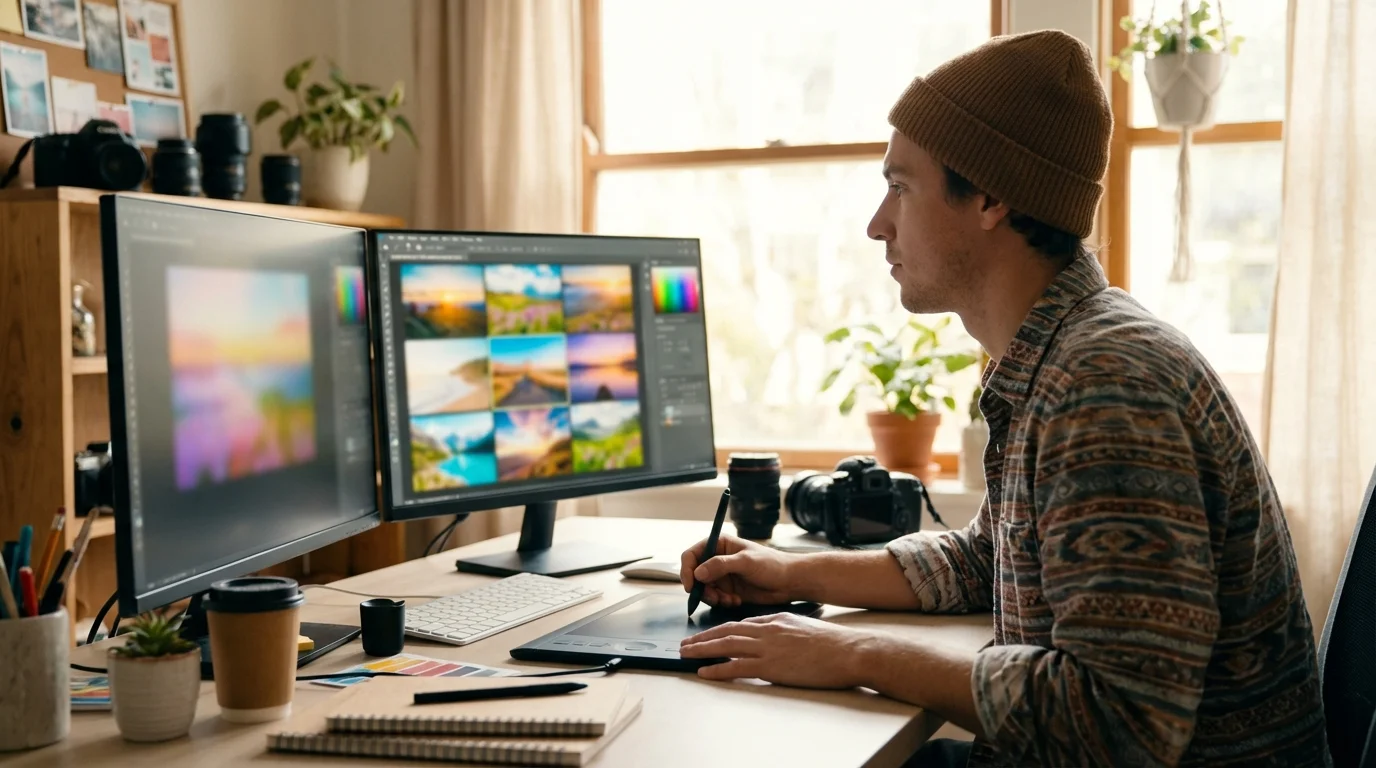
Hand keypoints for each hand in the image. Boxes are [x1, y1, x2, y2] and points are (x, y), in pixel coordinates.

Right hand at [680, 535, 796, 607]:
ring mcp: (722, 576)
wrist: (789, 582)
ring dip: (713, 598)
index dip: (687, 570)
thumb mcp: (746, 562)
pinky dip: (722, 602)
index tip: (690, 586)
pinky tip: (736, 601)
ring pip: (703, 589)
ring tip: (729, 599)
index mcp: (719, 544)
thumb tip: (698, 574)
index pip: (691, 555)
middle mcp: (716, 559)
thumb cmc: (771, 565)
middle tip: (715, 598)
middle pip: (694, 575)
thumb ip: (721, 565)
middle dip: (702, 589)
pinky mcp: (727, 590)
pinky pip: (715, 599)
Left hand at [680, 612, 871, 687]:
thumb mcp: (803, 626)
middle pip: (727, 631)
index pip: (741, 623)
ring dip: (702, 649)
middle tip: (686, 642)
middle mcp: (767, 630)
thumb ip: (783, 630)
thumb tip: (771, 638)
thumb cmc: (831, 643)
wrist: (847, 651)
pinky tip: (704, 671)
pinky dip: (717, 669)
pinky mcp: (770, 666)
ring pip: (726, 645)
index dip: (720, 629)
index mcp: (775, 620)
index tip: (707, 634)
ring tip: (686, 653)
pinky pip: (736, 667)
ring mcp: (767, 648)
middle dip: (703, 637)